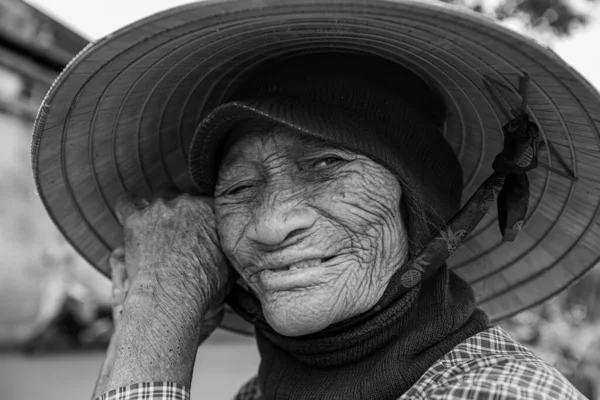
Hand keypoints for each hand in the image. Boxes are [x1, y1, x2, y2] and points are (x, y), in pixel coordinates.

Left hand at [115, 194, 232, 311]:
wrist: (175, 296)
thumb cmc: (204, 286)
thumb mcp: (231, 266)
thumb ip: (231, 248)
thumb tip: (234, 249)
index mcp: (212, 210)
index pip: (209, 201)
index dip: (204, 215)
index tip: (201, 228)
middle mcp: (187, 202)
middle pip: (186, 195)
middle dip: (183, 209)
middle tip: (180, 230)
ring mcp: (160, 208)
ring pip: (160, 191)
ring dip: (159, 205)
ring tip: (158, 224)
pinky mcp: (135, 219)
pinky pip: (126, 202)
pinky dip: (128, 208)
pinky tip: (131, 217)